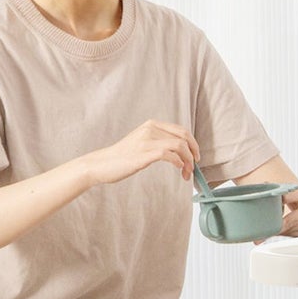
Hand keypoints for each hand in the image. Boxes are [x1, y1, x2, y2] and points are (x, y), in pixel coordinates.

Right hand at [83, 119, 197, 186]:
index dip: (193, 145)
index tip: (195, 158)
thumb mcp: (142, 142)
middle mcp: (150, 129)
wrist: (102, 164)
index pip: (182, 130)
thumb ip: (158, 141)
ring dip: (187, 161)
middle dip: (193, 154)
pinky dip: (178, 162)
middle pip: (184, 137)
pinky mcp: (143, 153)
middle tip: (193, 168)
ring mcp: (146, 140)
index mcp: (152, 124)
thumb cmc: (122, 157)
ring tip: (186, 173)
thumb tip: (180, 151)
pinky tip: (178, 169)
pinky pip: (168, 155)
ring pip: (179, 146)